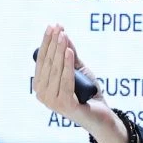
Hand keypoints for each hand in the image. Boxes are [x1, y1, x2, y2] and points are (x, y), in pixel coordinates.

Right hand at [32, 24, 129, 142]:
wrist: (102, 116)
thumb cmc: (88, 94)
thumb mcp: (79, 71)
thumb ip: (71, 56)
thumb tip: (64, 35)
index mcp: (41, 87)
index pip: (41, 60)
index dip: (47, 42)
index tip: (53, 25)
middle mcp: (43, 95)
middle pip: (48, 64)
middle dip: (52, 43)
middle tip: (58, 27)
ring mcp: (52, 102)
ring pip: (55, 70)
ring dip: (59, 51)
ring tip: (63, 35)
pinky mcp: (65, 105)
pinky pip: (65, 81)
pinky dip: (67, 65)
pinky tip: (68, 52)